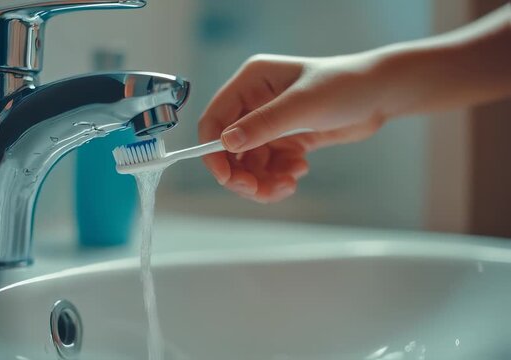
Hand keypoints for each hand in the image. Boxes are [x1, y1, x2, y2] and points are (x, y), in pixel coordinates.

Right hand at [198, 54, 385, 202]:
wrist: (381, 95)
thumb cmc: (346, 87)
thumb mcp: (303, 105)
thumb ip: (264, 124)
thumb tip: (227, 143)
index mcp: (251, 83)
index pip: (215, 120)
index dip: (213, 151)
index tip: (226, 178)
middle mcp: (254, 103)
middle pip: (229, 149)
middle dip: (242, 174)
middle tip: (260, 191)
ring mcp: (269, 123)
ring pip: (249, 164)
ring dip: (263, 180)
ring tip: (288, 184)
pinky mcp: (285, 139)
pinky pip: (269, 167)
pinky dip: (279, 176)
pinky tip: (300, 170)